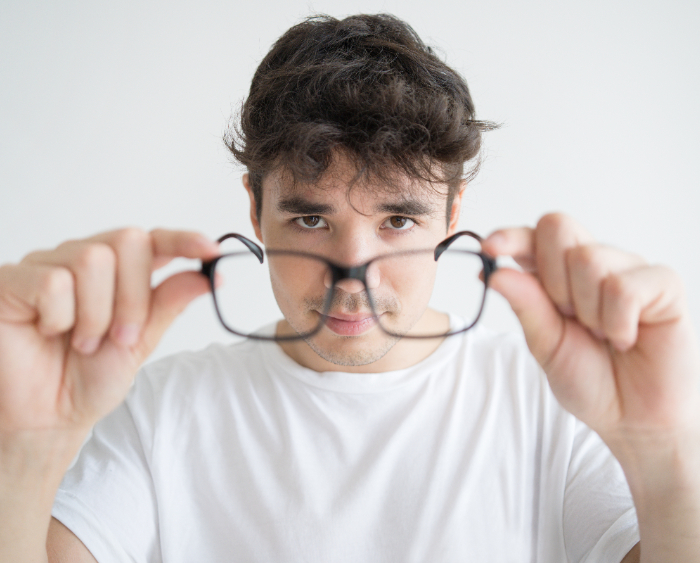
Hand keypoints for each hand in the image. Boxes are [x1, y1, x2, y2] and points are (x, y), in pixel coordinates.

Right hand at [0, 228, 219, 435]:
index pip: (153, 240)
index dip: (183, 241)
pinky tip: (50, 332)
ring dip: (97, 313)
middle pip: (128, 241)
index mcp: (118, 273)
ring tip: (83, 343)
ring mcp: (46, 265)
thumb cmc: (89, 378)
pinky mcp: (12, 279)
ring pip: (92, 260)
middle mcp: (82, 260)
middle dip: (133, 296)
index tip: (211, 251)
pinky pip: (52, 281)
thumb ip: (169, 303)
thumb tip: (212, 276)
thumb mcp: (140, 341)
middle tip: (121, 336)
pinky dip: (60, 316)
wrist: (47, 417)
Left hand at [482, 213, 699, 444]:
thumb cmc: (591, 379)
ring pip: (589, 259)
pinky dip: (618, 322)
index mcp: (558, 274)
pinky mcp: (663, 283)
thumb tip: (494, 272)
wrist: (634, 418)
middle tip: (569, 317)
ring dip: (587, 309)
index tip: (490, 247)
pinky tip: (627, 338)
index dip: (511, 236)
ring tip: (602, 334)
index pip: (532, 237)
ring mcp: (628, 269)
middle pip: (558, 228)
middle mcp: (593, 263)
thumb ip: (525, 306)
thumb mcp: (546, 345)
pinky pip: (624, 286)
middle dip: (552, 279)